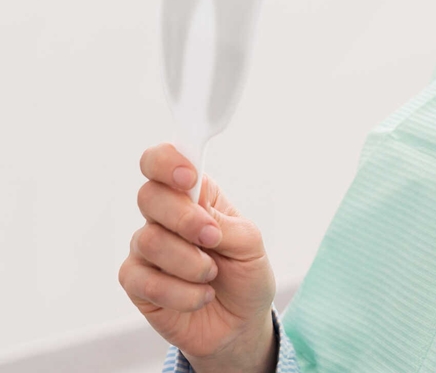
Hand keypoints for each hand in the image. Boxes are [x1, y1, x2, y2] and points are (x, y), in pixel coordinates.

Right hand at [119, 144, 276, 369]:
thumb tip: (197, 214)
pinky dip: (181, 292)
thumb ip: (224, 224)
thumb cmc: (245, 274)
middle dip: (183, 219)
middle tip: (212, 239)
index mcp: (195, 194)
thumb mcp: (251, 244)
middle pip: (149, 196)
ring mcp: (147, 248)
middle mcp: (165, 216)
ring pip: (149, 240)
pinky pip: (144, 280)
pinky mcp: (136, 282)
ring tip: (211, 275)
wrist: (240, 323)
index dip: (166, 162)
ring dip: (189, 262)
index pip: (161, 161)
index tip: (187, 177)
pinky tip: (200, 296)